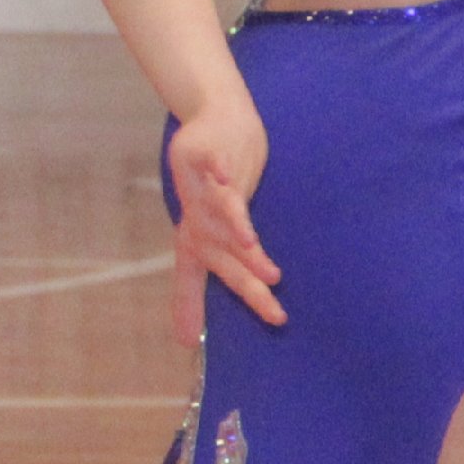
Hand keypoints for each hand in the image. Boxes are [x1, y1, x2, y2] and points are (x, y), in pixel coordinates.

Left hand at [164, 99, 283, 332]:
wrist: (210, 121)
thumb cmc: (211, 185)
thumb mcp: (206, 232)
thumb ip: (203, 281)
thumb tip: (187, 340)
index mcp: (194, 233)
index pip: (192, 275)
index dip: (189, 305)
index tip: (189, 342)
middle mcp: (195, 212)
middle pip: (219, 249)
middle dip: (245, 279)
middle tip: (276, 311)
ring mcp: (200, 182)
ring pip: (220, 208)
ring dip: (235, 225)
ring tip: (252, 245)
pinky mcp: (206, 152)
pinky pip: (213, 161)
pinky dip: (217, 170)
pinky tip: (225, 177)